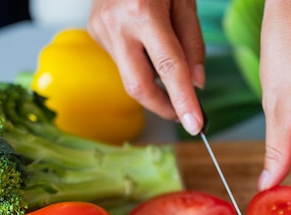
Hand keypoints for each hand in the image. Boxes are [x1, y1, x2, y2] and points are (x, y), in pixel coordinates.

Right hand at [87, 0, 205, 134]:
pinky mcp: (94, 31)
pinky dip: (140, 62)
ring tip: (163, 51)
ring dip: (153, 77)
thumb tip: (196, 84)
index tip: (195, 126)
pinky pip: (122, 60)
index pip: (169, 70)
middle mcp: (116, 24)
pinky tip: (145, 42)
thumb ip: (192, 43)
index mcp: (143, 13)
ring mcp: (100, 29)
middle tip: (184, 113)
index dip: (183, 102)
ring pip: (130, 75)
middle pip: (139, 87)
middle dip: (164, 106)